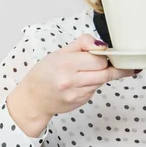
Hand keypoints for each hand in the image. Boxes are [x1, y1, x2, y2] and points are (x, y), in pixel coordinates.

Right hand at [7, 34, 132, 136]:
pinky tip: (82, 82)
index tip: (105, 53)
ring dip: (101, 75)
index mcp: (66, 64)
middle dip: (109, 66)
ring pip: (101, 82)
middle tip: (111, 62)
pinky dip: (93, 84)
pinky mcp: (80, 102)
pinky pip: (95, 90)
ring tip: (88, 71)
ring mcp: (77, 94)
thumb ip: (82, 43)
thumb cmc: (45, 73)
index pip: (99, 59)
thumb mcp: (60, 52)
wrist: (33, 98)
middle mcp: (71, 81)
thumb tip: (103, 45)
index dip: (105, 55)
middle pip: (105, 73)